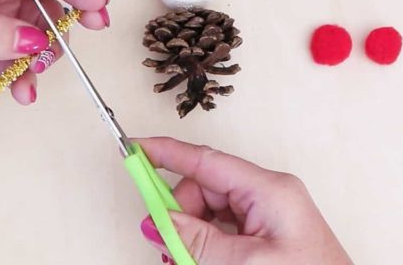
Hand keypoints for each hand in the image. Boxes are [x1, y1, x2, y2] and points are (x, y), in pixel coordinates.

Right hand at [136, 137, 352, 264]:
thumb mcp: (246, 263)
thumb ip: (198, 240)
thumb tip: (160, 220)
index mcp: (269, 189)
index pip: (206, 161)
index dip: (166, 153)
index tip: (134, 149)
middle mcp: (267, 196)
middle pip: (202, 192)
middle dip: (179, 218)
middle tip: (170, 249)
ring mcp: (265, 217)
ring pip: (207, 216)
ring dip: (191, 240)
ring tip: (190, 263)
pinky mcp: (264, 237)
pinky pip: (220, 233)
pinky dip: (205, 249)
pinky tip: (204, 264)